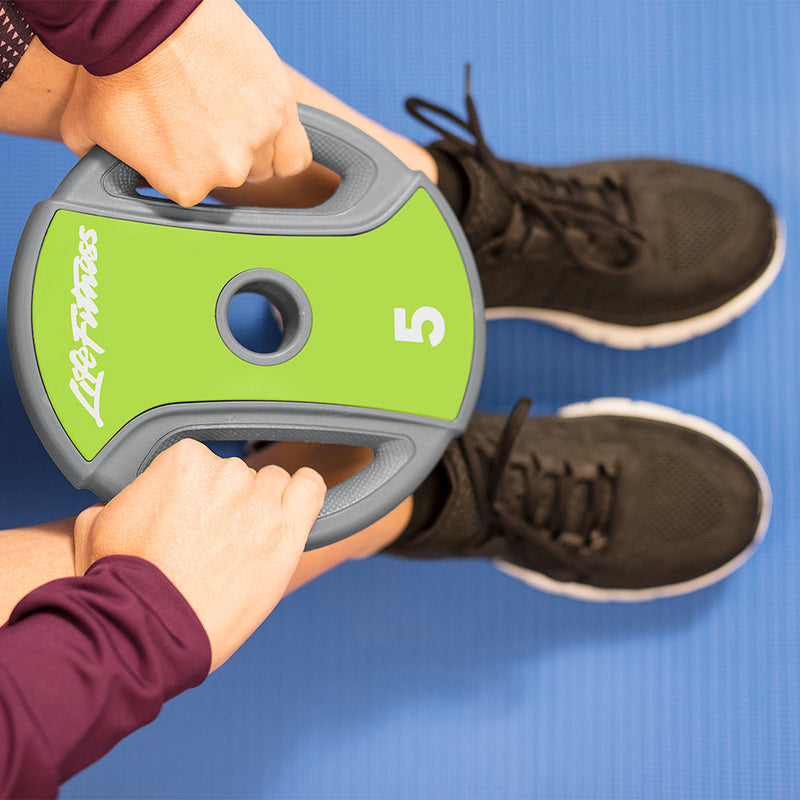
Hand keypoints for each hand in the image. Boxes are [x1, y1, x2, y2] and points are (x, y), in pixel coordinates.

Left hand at [60, 0, 311, 205]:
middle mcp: (226, 171)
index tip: (180, 143)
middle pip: (233, 177)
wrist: (142, 16)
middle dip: (218, 152)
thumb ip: (104, 163)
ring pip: (265, 163)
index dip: (186, 165)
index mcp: (184, 186)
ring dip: (251, 145)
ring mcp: (257, 139)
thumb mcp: (87, 130)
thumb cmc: (113, 66)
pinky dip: (284, 146)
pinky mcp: (280, 108)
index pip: (195, 191)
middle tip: (200, 119)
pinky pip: (296, 152)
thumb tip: (99, 175)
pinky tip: (267, 130)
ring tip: (229, 113)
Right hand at [73, 440, 325, 670]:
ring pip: (273, 484)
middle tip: (212, 539)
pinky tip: (295, 507)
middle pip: (240, 475)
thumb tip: (140, 492)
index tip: (191, 517)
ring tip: (242, 543)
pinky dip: (305, 493)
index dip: (197, 493)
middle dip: (229, 502)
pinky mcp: (285, 532)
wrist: (146, 628)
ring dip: (263, 506)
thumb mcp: (101, 521)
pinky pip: (310, 490)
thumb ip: (131, 493)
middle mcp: (227, 473)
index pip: (203, 462)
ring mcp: (259, 502)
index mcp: (184, 461)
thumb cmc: (122, 581)